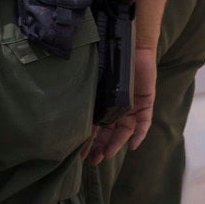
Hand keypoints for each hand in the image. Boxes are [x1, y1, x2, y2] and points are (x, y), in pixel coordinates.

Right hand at [86, 45, 158, 160]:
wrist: (128, 42)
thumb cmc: (106, 55)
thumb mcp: (91, 80)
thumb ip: (82, 93)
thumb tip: (59, 107)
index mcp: (103, 103)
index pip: (94, 127)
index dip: (87, 141)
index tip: (79, 154)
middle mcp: (117, 107)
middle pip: (109, 133)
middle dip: (100, 147)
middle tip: (92, 160)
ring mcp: (131, 106)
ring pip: (124, 131)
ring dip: (115, 144)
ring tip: (105, 155)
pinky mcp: (145, 103)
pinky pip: (143, 123)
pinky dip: (139, 135)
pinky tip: (133, 146)